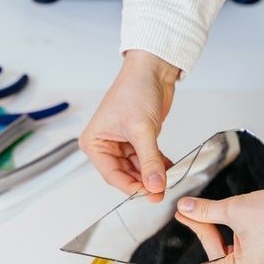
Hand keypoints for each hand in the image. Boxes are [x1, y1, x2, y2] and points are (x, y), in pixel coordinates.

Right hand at [80, 50, 179, 198]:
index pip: (112, 175)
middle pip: (125, 174)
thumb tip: (154, 185)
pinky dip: (158, 166)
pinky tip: (169, 170)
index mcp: (94, 143)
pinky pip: (147, 159)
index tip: (149, 194)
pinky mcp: (138, 139)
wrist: (152, 69)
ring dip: (152, 175)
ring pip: (138, 169)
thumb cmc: (135, 89)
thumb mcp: (141, 129)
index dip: (131, 187)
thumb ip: (149, 160)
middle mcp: (105, 145)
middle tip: (161, 192)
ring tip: (168, 180)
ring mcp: (122, 143)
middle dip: (144, 182)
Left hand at [176, 189, 263, 263]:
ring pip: (226, 251)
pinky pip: (239, 249)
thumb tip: (187, 208)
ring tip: (216, 214)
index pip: (205, 254)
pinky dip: (232, 235)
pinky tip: (232, 220)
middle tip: (197, 211)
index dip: (195, 230)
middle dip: (205, 232)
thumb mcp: (234, 210)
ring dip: (219, 232)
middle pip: (213, 255)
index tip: (185, 213)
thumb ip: (205, 210)